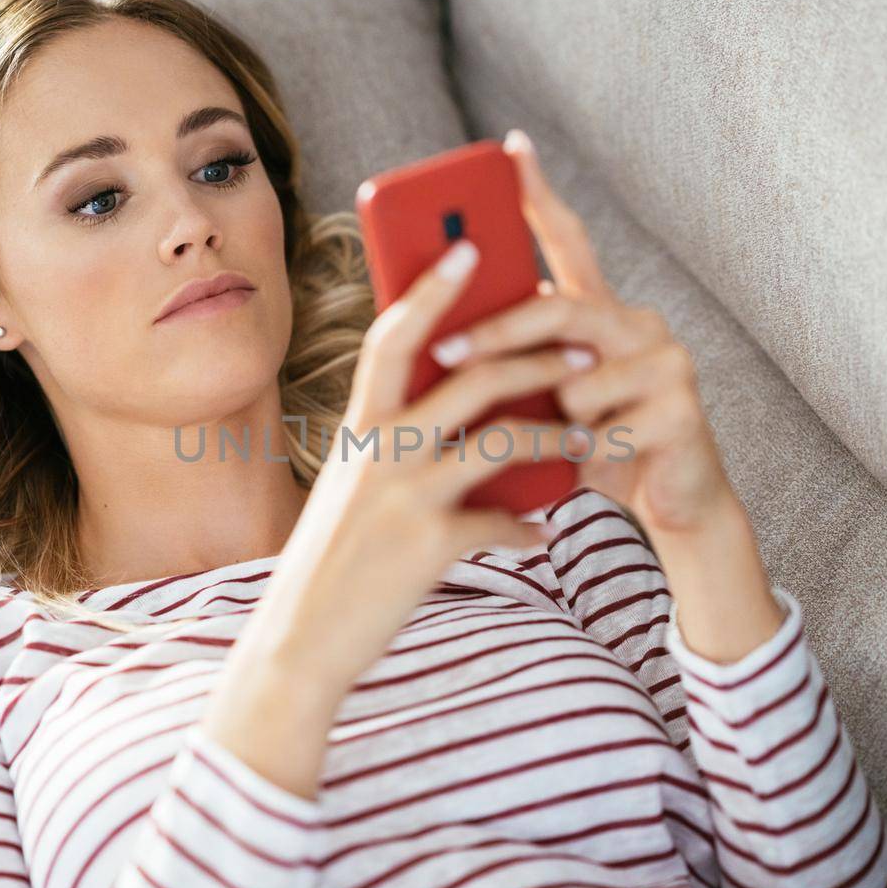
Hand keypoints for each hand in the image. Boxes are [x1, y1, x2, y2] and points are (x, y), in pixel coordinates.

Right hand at [236, 233, 600, 694]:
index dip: (433, 288)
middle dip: (537, 354)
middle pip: (472, 376)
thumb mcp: (351, 485)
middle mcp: (380, 450)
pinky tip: (541, 538)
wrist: (297, 641)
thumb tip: (452, 410)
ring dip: (557, 433)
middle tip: (585, 343)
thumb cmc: (329, 559)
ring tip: (589, 433)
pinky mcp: (430, 546)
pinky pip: (504, 525)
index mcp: (359, 426)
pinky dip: (529, 530)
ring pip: (502, 440)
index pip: (395, 336)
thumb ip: (392, 444)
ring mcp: (405, 496)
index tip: (471, 246)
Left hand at [428, 128, 738, 536]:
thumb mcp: (547, 401)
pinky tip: (600, 468)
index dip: (540, 193)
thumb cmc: (594, 447)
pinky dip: (584, 457)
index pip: (570, 241)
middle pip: (560, 308)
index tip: (511, 146)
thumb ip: (515, 362)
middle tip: (442, 350)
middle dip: (495, 332)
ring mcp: (669, 361)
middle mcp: (640, 323)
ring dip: (555, 424)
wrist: (672, 506)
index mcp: (603, 314)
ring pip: (576, 380)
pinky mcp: (683, 409)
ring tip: (566, 445)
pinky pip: (602, 428)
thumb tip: (436, 334)